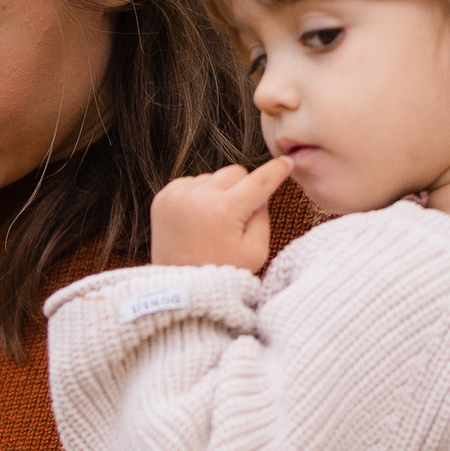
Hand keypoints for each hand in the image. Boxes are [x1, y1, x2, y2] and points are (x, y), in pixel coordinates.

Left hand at [149, 158, 290, 275]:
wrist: (180, 289)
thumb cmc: (222, 272)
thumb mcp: (256, 251)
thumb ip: (263, 216)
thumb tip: (261, 191)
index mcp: (225, 209)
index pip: (259, 181)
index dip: (276, 170)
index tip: (286, 162)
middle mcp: (199, 196)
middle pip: (235, 172)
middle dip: (242, 188)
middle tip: (238, 216)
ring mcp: (177, 195)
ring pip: (212, 177)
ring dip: (218, 193)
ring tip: (213, 223)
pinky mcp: (163, 198)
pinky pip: (191, 183)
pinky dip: (198, 197)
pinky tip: (197, 220)